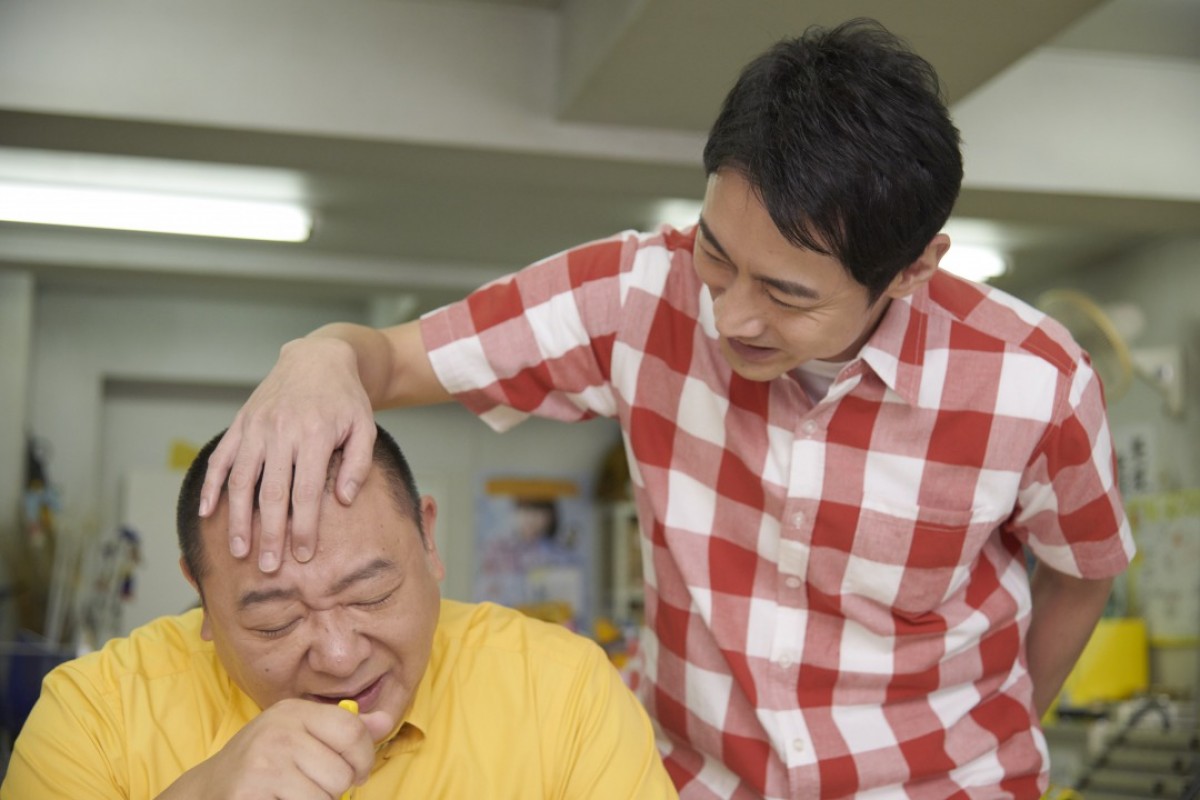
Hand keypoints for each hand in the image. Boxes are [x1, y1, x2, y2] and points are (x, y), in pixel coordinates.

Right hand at [158, 698, 394, 799]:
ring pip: (325, 797)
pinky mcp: (250, 793)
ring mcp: (262, 763)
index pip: (353, 731)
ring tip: (291, 796)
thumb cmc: (264, 763)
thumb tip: (386, 721)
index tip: (357, 773)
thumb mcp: (301, 736)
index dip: (363, 758)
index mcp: (293, 711)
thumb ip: (345, 730)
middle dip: (334, 790)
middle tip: (309, 788)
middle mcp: (277, 730)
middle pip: (341, 772)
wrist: (208, 791)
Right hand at [199, 335, 377, 570]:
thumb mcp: (364, 427)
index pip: (307, 491)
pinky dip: (211, 486)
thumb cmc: (346, 400)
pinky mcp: (241, 423)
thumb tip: (343, 501)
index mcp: (315, 435)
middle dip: (270, 533)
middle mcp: (282, 431)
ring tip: (239, 551)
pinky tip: (207, 514)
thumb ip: (357, 465)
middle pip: (272, 492)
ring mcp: (257, 427)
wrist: (318, 358)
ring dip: (238, 519)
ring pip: (241, 480)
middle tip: (269, 568)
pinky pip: (222, 458)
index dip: (304, 526)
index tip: (303, 555)